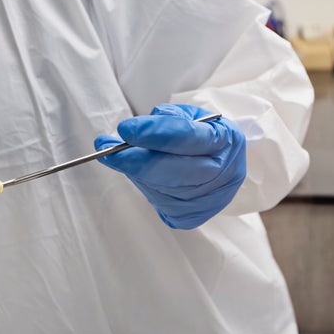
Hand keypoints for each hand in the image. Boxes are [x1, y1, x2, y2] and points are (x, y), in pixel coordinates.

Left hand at [95, 104, 245, 229]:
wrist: (222, 164)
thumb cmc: (202, 134)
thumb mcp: (191, 116)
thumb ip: (166, 119)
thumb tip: (131, 133)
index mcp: (226, 141)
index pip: (188, 138)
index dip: (155, 134)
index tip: (124, 128)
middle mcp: (222, 174)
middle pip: (175, 172)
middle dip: (136, 160)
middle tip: (106, 149)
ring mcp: (207, 200)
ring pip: (160, 188)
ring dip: (133, 171)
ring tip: (113, 154)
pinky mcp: (190, 217)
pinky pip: (157, 200)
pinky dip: (142, 182)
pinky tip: (134, 170)